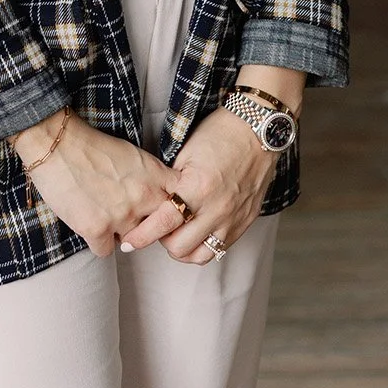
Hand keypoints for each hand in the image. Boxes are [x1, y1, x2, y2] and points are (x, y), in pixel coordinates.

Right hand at [11, 110, 179, 257]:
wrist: (56, 143)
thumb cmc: (91, 145)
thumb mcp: (132, 154)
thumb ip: (151, 176)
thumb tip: (160, 197)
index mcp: (154, 176)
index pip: (181, 206)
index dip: (173, 214)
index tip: (164, 215)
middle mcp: (143, 197)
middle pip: (158, 230)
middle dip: (146, 227)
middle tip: (128, 216)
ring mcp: (122, 216)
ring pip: (131, 242)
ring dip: (119, 233)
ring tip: (103, 213)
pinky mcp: (97, 230)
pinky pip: (105, 251)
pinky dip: (97, 242)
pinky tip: (88, 222)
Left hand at [118, 106, 278, 263]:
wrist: (258, 131)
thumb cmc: (220, 134)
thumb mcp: (185, 152)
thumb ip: (170, 182)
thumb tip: (155, 203)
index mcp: (197, 187)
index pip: (163, 223)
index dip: (141, 236)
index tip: (128, 242)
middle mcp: (216, 209)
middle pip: (179, 247)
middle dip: (161, 240)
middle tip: (156, 227)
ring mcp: (233, 219)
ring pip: (200, 256)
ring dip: (183, 249)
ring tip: (176, 234)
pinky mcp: (244, 222)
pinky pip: (220, 249)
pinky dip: (203, 246)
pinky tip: (196, 233)